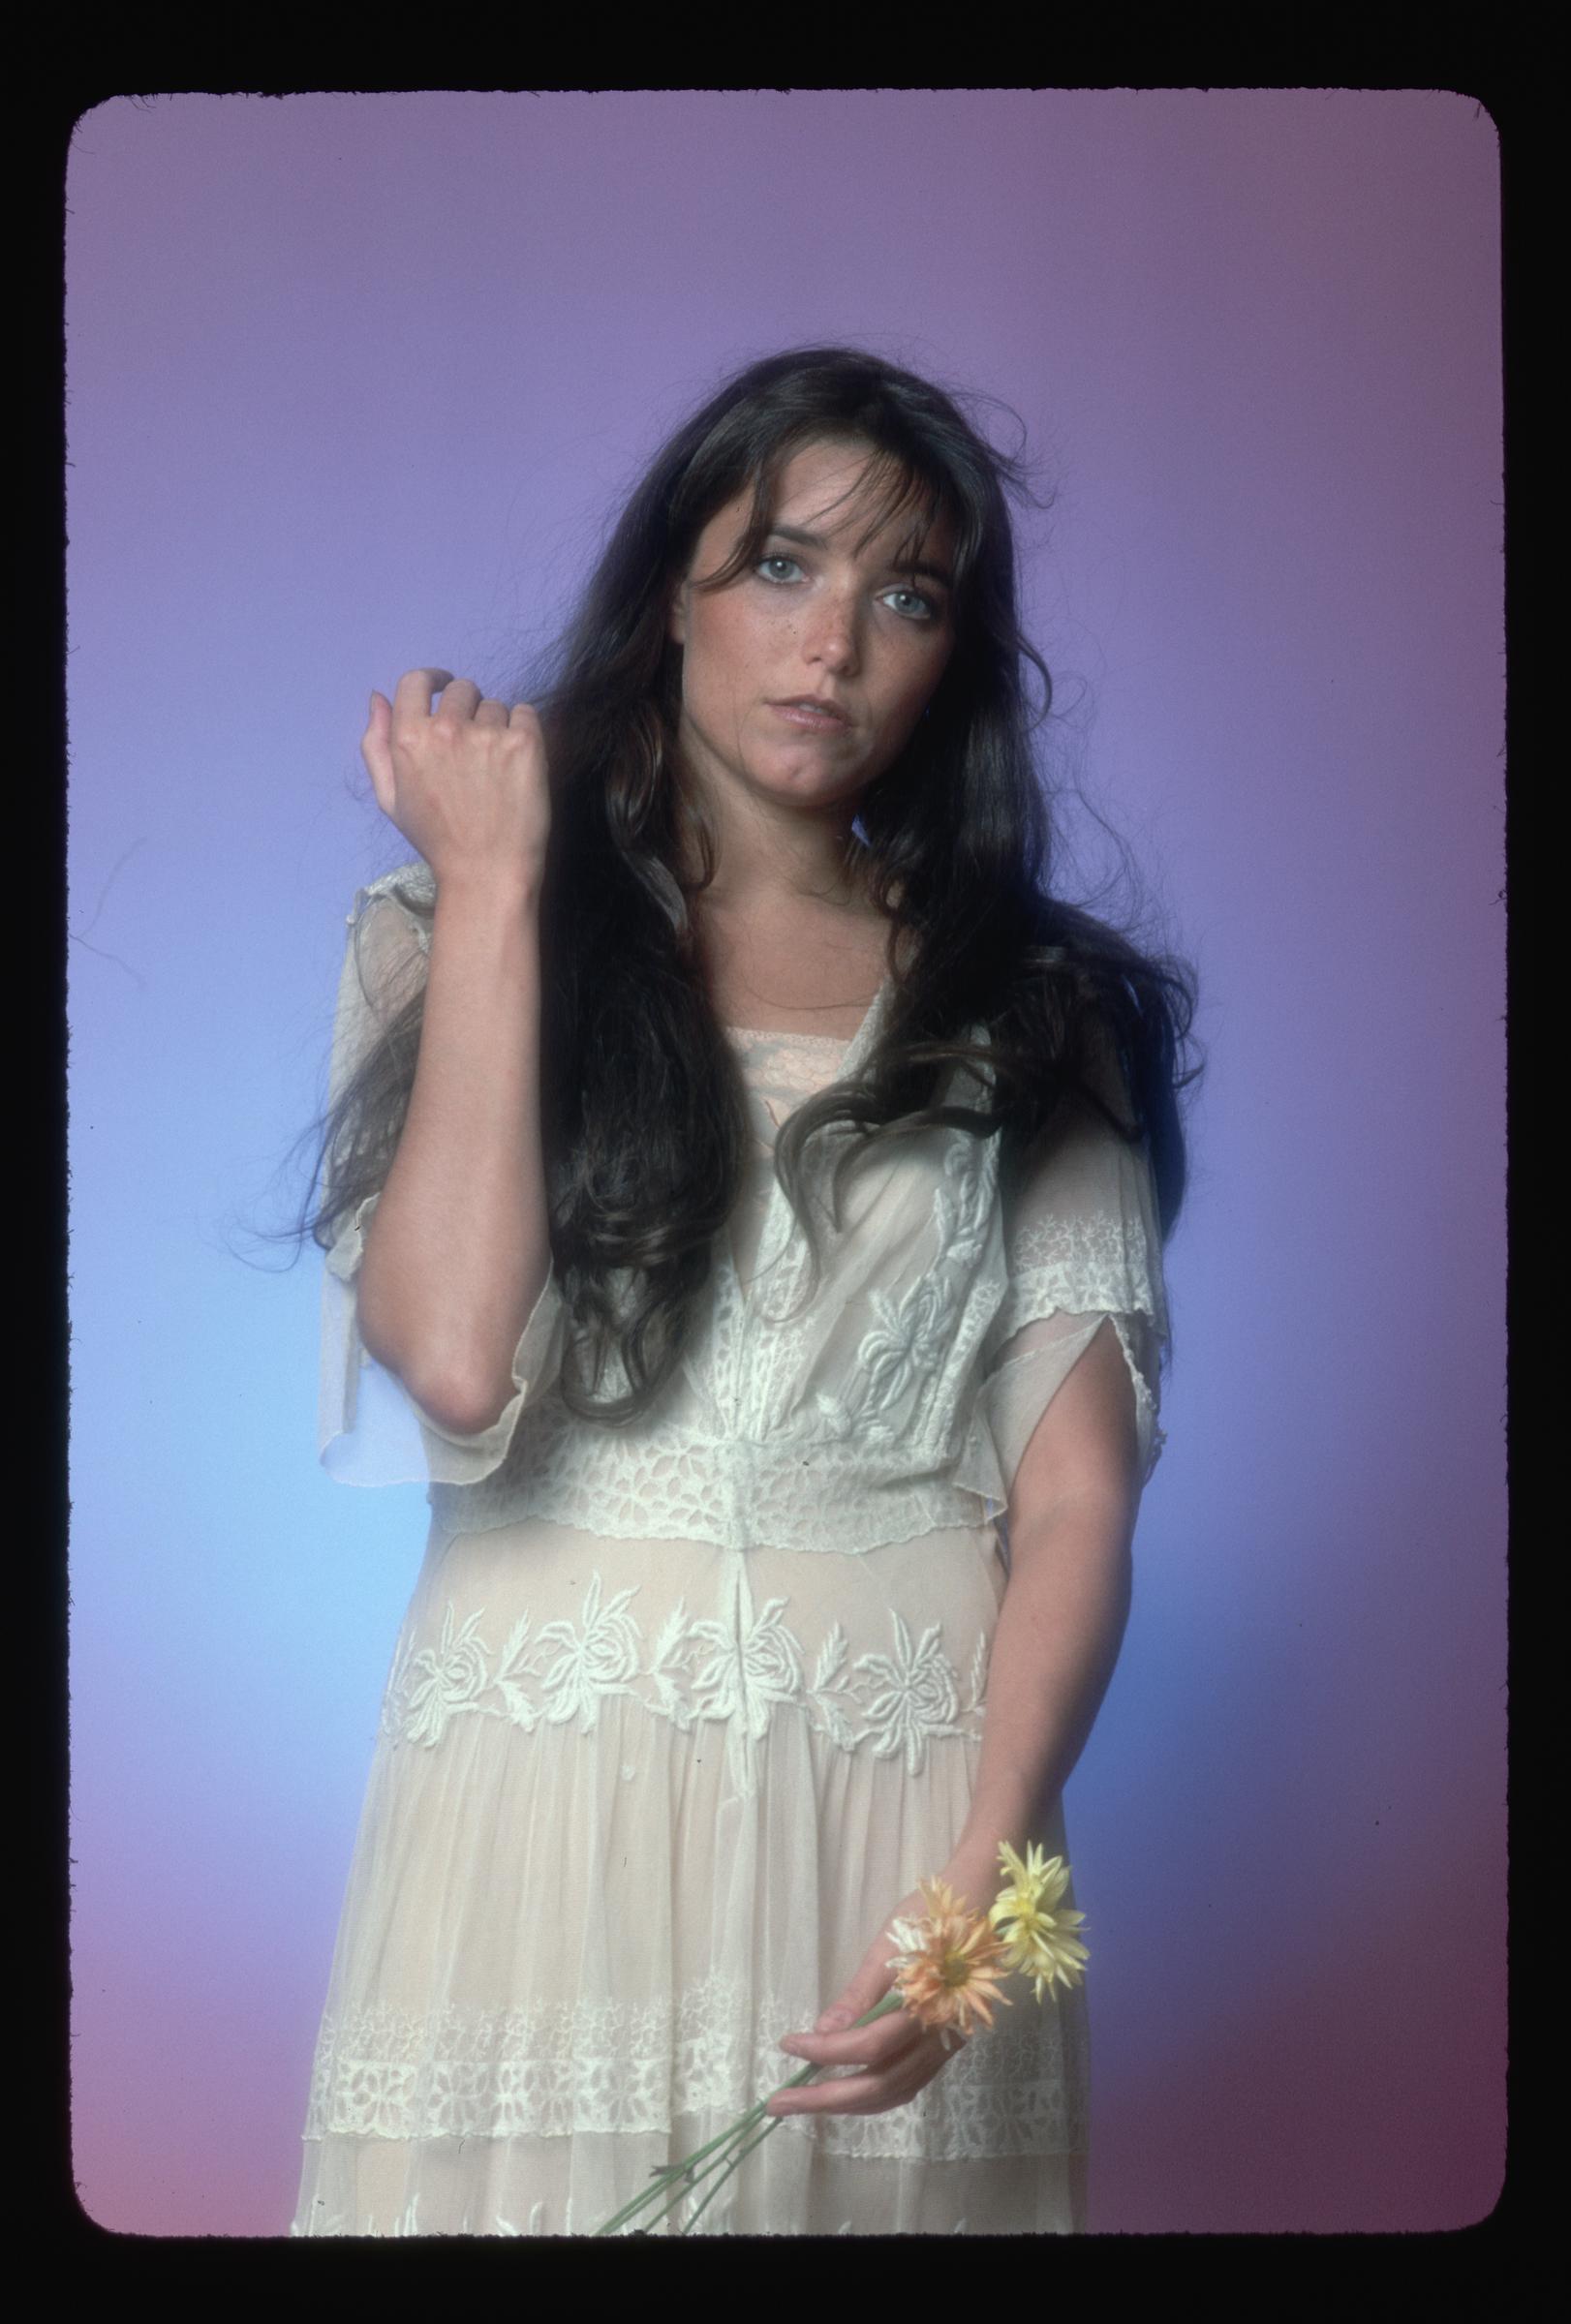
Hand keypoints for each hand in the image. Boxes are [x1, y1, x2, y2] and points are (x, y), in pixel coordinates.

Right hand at [362, 668, 550, 893]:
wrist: (487, 873)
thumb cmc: (437, 839)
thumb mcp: (390, 798)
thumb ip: (376, 745)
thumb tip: (377, 698)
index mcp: (409, 739)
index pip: (416, 681)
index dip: (431, 679)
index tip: (443, 687)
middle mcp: (446, 729)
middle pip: (461, 690)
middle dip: (466, 709)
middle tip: (473, 745)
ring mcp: (487, 734)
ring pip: (495, 706)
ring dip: (496, 725)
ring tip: (495, 767)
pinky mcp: (525, 743)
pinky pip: (526, 713)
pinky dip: (524, 729)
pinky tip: (517, 762)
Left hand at [765, 1842, 1008, 2120]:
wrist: (982, 1901)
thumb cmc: (931, 1916)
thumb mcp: (889, 1945)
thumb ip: (860, 1994)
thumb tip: (823, 2030)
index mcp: (925, 2008)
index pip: (868, 2046)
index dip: (824, 2051)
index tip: (788, 2044)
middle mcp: (939, 2036)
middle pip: (880, 2084)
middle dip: (827, 2098)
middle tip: (780, 2102)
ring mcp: (947, 2044)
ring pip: (896, 2091)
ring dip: (850, 2103)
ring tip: (809, 2102)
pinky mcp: (947, 2044)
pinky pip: (910, 2083)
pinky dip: (876, 2092)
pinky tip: (850, 2088)